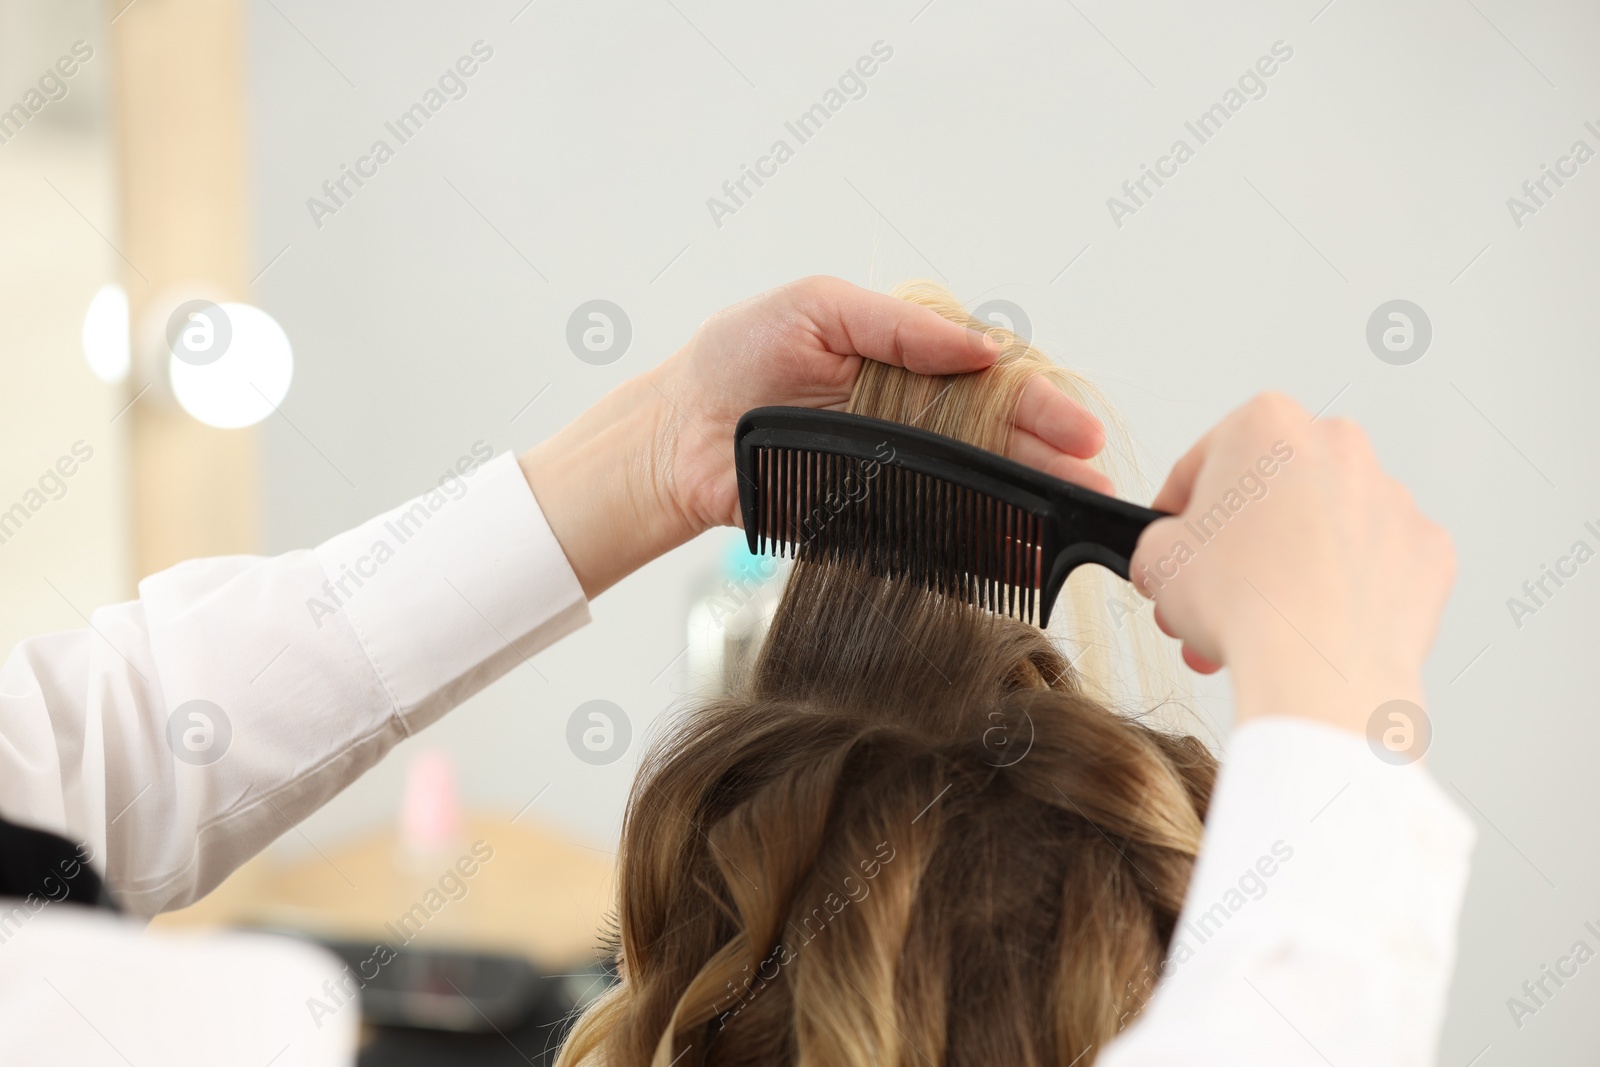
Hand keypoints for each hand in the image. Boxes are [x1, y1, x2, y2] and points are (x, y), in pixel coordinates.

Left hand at [520, 276, 1109, 598]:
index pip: (992, 379)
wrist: (677, 432)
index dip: (1040, 404)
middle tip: (1094, 486)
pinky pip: (929, 531)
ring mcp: (891, 468)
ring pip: (973, 488)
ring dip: (1025, 508)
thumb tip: (980, 348)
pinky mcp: (866, 514)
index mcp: (907, 360)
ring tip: (1069, 527)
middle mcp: (909, 415)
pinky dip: (973, 546)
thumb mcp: (817, 307)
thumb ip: (899, 326)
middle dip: (1050, 463)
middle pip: (996, 440)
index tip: (1079, 431)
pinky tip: (1013, 556)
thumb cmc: (736, 356)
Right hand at [1128, 393, 1455, 734]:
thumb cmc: (1245, 604)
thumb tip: (1175, 555)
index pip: (1204, 463)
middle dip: (1239, 545)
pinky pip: (1374, 563)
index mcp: (1267, 425)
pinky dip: (1346, 588)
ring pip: (1323, 527)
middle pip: (1270, 493)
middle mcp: (1336, 446)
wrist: (1319, 668)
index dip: (1179, 511)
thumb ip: (1161, 540)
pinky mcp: (1426, 547)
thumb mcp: (1155, 560)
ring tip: (1258, 621)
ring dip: (1289, 566)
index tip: (1177, 540)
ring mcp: (1390, 496)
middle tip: (1215, 590)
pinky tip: (1314, 622)